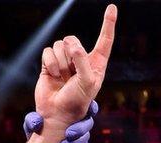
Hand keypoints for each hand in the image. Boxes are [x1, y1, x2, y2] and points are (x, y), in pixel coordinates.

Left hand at [24, 101, 96, 142]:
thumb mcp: (31, 125)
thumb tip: (37, 122)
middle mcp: (79, 122)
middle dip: (80, 129)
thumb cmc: (36, 132)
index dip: (92, 108)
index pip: (88, 106)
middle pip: (88, 122)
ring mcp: (81, 136)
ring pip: (85, 137)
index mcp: (71, 111)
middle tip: (69, 134)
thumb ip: (32, 120)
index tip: (89, 110)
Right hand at [34, 4, 115, 126]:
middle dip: (70, 53)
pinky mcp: (49, 63)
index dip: (108, 23)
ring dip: (60, 62)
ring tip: (62, 77)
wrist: (58, 115)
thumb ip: (82, 61)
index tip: (112, 7)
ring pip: (60, 44)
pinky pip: (48, 50)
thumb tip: (73, 44)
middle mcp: (81, 60)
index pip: (104, 40)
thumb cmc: (77, 101)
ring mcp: (65, 61)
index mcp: (96, 64)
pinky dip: (50, 62)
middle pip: (73, 39)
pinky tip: (53, 75)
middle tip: (71, 71)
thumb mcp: (87, 82)